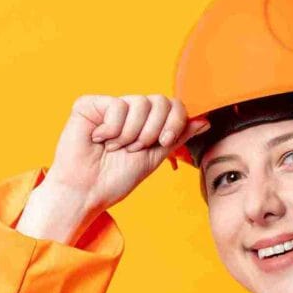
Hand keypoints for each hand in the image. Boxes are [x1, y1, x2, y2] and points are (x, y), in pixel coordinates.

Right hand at [45, 94, 209, 211]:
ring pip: (140, 103)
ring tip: (116, 148)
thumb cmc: (116, 178)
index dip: (174, 122)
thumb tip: (204, 120)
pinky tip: (99, 140)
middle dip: (154, 130)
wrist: (87, 191)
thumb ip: (177, 137)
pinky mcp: (90, 104)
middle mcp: (129, 110)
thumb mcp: (155, 157)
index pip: (173, 105)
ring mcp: (110, 105)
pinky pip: (117, 105)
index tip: (164, 142)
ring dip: (132, 134)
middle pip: (160, 101)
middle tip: (136, 149)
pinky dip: (113, 129)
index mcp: (146, 122)